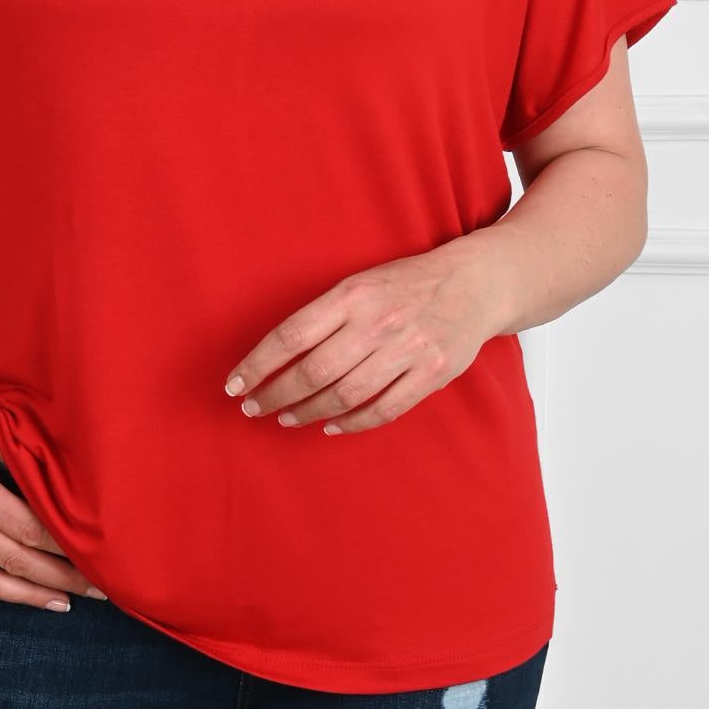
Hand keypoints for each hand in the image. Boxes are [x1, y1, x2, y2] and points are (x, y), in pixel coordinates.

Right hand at [0, 366, 104, 608]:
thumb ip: (10, 441)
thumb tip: (48, 464)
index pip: (29, 530)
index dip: (65, 547)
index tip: (94, 554)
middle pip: (15, 563)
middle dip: (60, 579)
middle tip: (95, 589)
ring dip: (25, 597)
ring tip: (59, 602)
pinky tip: (3, 592)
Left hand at [222, 242, 498, 434]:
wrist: (474, 283)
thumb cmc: (405, 283)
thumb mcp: (360, 283)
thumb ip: (324, 315)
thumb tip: (277, 354)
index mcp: (352, 294)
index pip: (291, 335)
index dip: (258, 364)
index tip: (234, 384)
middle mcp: (377, 322)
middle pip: (313, 371)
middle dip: (275, 394)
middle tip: (253, 407)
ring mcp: (406, 350)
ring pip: (345, 394)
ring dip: (308, 411)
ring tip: (286, 417)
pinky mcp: (431, 374)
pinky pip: (383, 409)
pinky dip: (352, 423)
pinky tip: (330, 425)